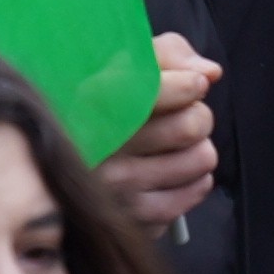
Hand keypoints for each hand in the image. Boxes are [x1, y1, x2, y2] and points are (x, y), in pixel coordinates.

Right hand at [98, 32, 222, 229]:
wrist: (63, 164)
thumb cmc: (107, 106)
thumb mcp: (123, 66)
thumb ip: (168, 54)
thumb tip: (210, 73)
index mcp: (90, 102)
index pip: (154, 90)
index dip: (186, 85)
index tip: (193, 84)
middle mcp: (101, 148)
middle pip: (190, 125)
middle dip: (198, 115)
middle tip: (183, 116)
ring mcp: (118, 188)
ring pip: (201, 158)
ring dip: (198, 147)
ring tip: (176, 146)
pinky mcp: (136, 219)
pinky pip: (197, 191)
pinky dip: (196, 178)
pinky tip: (175, 171)